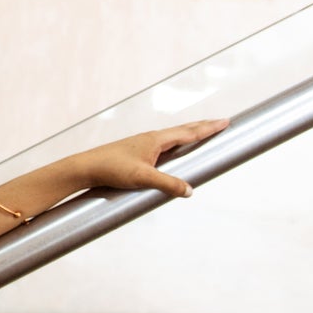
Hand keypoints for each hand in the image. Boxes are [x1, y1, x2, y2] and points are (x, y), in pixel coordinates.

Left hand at [71, 118, 228, 199]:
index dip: (209, 128)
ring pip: (173, 136)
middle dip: (203, 127)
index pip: (189, 132)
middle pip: (184, 130)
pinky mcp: (137, 152)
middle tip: (220, 123)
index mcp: (156, 140)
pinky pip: (164, 144)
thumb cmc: (112, 170)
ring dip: (190, 133)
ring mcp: (144, 144)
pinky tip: (174, 149)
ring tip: (202, 132)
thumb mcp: (143, 178)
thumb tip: (190, 191)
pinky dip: (177, 142)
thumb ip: (168, 184)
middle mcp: (151, 138)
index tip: (225, 121)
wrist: (86, 167)